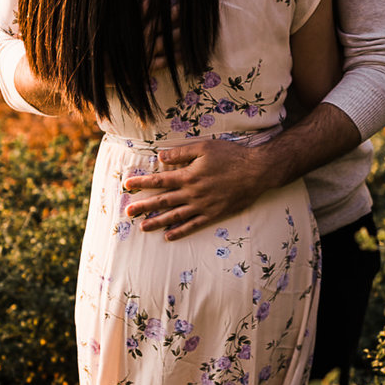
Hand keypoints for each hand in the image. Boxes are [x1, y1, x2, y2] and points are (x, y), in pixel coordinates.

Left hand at [121, 138, 278, 240]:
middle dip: (143, 206)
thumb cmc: (231, 156)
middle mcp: (193, 193)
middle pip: (163, 201)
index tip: (127, 185)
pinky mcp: (214, 214)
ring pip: (175, 216)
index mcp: (188, 176)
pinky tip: (169, 236)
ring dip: (157, 221)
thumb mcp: (205, 148)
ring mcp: (203, 206)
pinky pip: (194, 225)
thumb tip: (160, 156)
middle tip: (127, 212)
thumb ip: (181, 153)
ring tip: (142, 227)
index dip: (142, 183)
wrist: (257, 171)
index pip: (159, 180)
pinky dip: (181, 231)